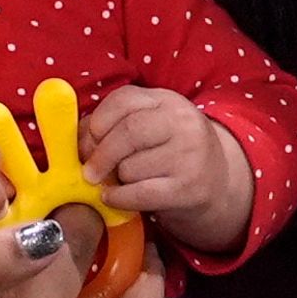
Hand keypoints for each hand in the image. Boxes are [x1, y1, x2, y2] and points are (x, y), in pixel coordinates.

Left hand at [86, 85, 249, 256]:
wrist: (220, 184)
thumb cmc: (171, 153)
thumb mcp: (151, 127)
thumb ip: (114, 126)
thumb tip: (76, 139)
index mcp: (168, 101)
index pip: (124, 99)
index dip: (98, 121)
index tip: (85, 142)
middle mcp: (183, 123)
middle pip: (128, 132)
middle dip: (101, 154)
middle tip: (88, 171)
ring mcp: (189, 155)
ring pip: (131, 167)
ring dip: (117, 179)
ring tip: (121, 181)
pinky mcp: (189, 188)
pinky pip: (140, 193)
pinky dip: (118, 198)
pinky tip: (112, 198)